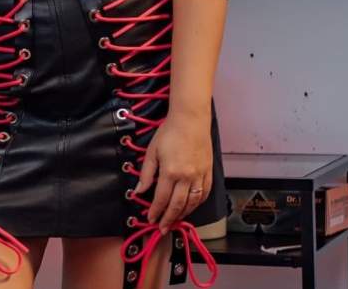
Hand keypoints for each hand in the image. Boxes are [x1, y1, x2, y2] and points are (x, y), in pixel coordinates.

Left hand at [134, 109, 212, 233]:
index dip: (155, 212)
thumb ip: (146, 173)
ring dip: (184, 214)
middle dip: (169, 219)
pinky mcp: (208, 172)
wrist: (190, 119)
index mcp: (170, 172)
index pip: (161, 199)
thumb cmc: (169, 132)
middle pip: (177, 205)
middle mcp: (186, 177)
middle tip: (163, 228)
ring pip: (192, 203)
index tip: (151, 219)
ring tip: (176, 220)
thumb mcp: (152, 151)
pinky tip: (192, 206)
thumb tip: (139, 191)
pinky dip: (198, 203)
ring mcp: (199, 175)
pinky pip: (204, 193)